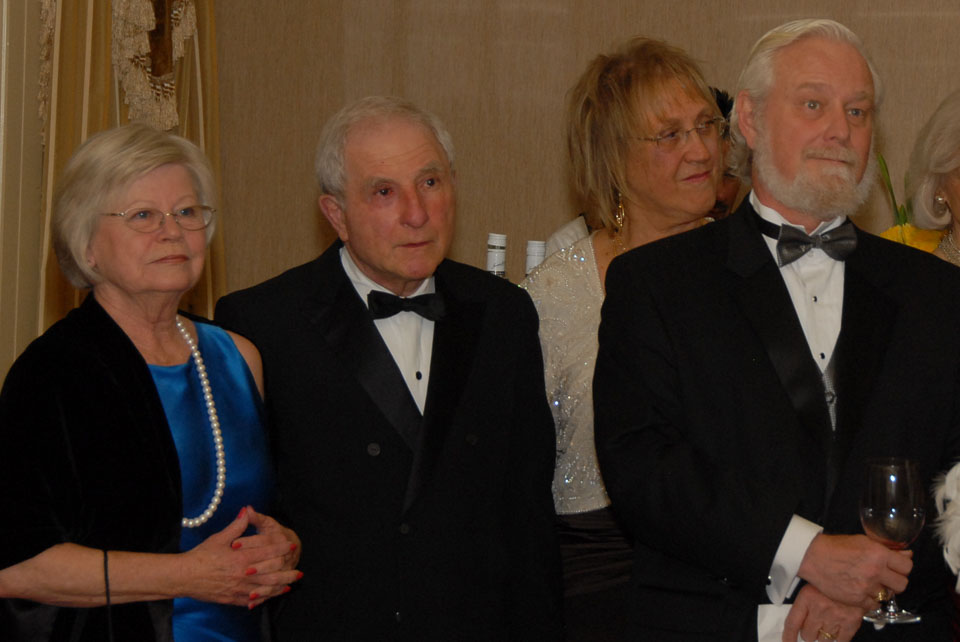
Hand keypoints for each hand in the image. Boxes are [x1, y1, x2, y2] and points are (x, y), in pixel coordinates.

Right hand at [179, 507, 301, 607]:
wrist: (184, 576)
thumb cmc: (201, 556)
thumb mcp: (219, 538)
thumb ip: (236, 526)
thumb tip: (247, 510)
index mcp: (241, 558)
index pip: (267, 552)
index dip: (280, 549)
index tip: (291, 546)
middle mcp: (243, 574)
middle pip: (271, 574)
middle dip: (286, 572)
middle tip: (299, 572)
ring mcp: (238, 588)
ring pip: (264, 589)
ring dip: (279, 587)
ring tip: (291, 585)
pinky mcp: (232, 598)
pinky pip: (252, 599)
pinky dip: (264, 598)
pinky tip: (271, 595)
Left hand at [782, 584, 863, 641]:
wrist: (857, 576)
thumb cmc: (834, 581)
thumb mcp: (814, 586)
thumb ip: (804, 603)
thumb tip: (797, 621)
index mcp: (807, 597)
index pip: (792, 623)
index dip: (788, 636)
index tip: (787, 641)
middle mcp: (820, 608)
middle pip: (807, 635)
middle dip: (809, 632)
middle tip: (814, 625)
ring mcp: (835, 617)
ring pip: (823, 640)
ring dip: (824, 635)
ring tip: (828, 623)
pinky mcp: (851, 623)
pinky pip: (840, 641)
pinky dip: (838, 638)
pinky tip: (837, 630)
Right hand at [797, 534, 911, 609]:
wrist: (812, 557)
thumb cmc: (836, 547)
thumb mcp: (863, 541)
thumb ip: (885, 549)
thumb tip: (907, 554)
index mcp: (878, 554)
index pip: (907, 567)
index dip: (903, 567)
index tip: (897, 567)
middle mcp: (875, 571)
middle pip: (902, 584)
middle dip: (895, 581)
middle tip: (886, 578)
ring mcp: (866, 587)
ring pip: (888, 596)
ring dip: (881, 591)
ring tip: (870, 584)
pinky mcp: (856, 599)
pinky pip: (874, 605)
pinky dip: (869, 600)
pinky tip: (861, 591)